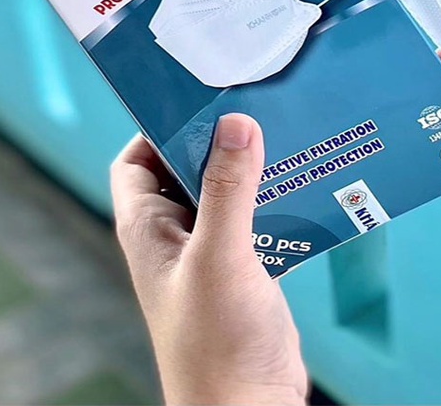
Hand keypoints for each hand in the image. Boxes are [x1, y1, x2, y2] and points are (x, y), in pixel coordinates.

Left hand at [111, 115, 307, 405]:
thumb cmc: (217, 345)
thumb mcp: (221, 258)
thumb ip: (228, 190)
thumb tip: (235, 122)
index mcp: (150, 230)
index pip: (136, 161)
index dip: (155, 126)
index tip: (197, 96)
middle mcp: (175, 236)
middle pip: (186, 167)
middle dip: (216, 138)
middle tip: (253, 103)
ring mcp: (210, 252)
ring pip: (225, 190)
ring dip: (251, 166)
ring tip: (285, 132)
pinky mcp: (245, 267)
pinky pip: (255, 215)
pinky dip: (275, 195)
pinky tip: (305, 181)